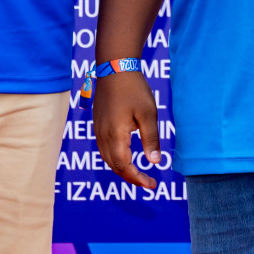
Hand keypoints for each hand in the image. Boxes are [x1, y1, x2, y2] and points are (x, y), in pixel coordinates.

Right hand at [92, 70, 160, 189]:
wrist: (114, 68)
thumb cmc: (134, 89)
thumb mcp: (148, 114)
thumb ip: (151, 139)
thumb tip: (155, 162)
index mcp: (116, 135)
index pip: (124, 166)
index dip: (138, 179)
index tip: (153, 185)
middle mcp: (103, 136)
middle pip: (114, 166)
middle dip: (131, 177)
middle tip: (148, 182)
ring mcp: (98, 130)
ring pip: (107, 159)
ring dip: (122, 169)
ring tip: (139, 173)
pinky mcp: (98, 124)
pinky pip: (104, 149)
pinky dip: (115, 159)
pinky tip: (126, 156)